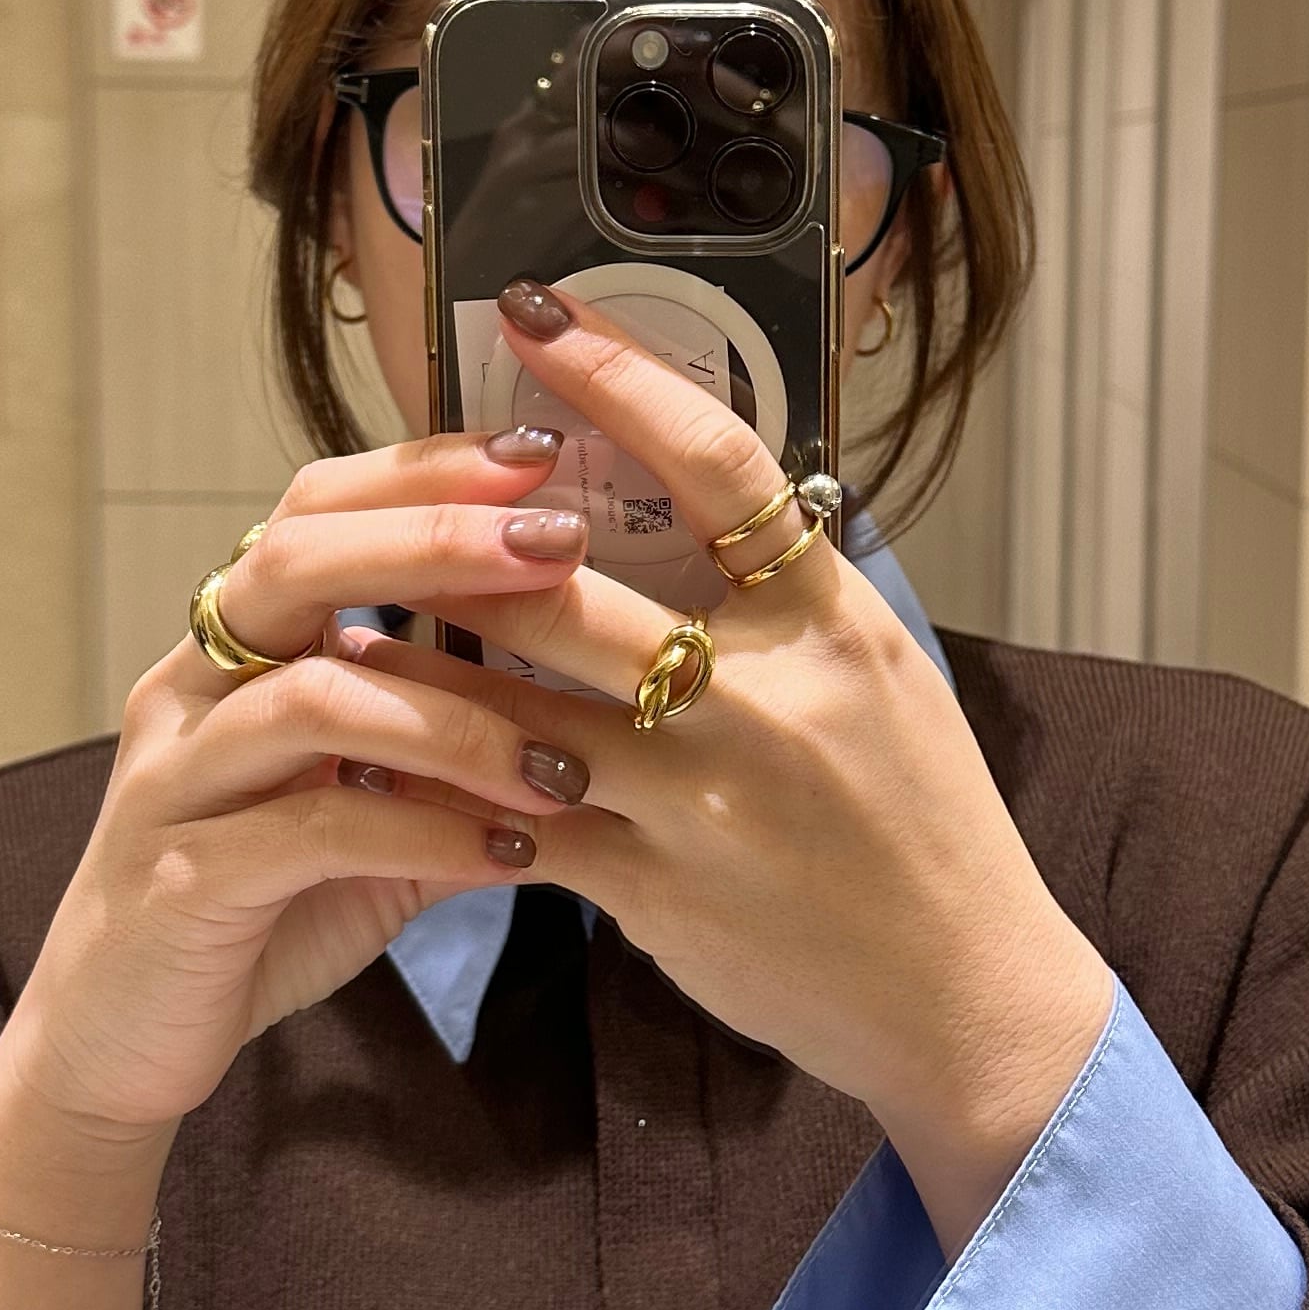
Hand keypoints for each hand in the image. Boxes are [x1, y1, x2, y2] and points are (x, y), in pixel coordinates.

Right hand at [0, 426, 610, 1204]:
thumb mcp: (367, 809)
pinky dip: (426, 836)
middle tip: (561, 548)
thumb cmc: (257, 908)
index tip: (544, 456)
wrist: (118, 1043)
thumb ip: (448, 747)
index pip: (314, 508)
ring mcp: (174, 782)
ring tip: (565, 766)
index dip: (424, 470)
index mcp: (230, 650)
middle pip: (296, 561)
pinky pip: (313, 833)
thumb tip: (590, 684)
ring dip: (458, 724)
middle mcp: (188, 691)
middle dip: (439, 541)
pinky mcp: (180, 882)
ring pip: (313, 700)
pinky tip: (512, 857)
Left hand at [337, 282, 1115, 1257]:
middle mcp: (769, 698)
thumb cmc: (919, 823)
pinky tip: (385, 777)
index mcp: (832, 620)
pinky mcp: (657, 893)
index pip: (716, 464)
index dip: (616, 376)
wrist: (964, 994)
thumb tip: (692, 490)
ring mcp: (706, 802)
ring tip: (344, 632)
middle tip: (380, 503)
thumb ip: (784, 592)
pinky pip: (519, 831)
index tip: (532, 314)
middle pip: (572, 592)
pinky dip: (446, 798)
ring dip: (417, 673)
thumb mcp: (881, 675)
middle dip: (460, 550)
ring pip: (517, 715)